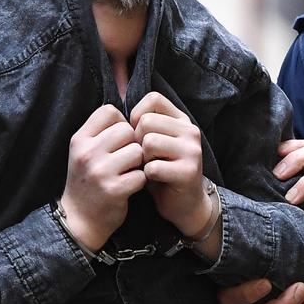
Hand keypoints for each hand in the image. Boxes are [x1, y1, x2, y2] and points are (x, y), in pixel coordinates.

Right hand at [61, 105, 145, 250]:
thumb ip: (100, 132)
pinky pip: (141, 174)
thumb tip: (129, 113)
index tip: (118, 138)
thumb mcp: (83, 151)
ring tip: (128, 171)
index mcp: (80, 139)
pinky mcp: (114, 190)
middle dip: (132, 142)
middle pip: (127, 130)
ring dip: (139, 162)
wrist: (78, 219)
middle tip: (127, 157)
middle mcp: (88, 153)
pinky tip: (130, 185)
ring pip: (137, 151)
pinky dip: (140, 181)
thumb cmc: (86, 181)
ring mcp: (100, 171)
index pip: (109, 111)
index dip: (120, 122)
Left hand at [129, 92, 209, 237]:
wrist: (183, 204)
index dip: (137, 115)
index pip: (153, 99)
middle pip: (147, 121)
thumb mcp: (153, 141)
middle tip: (144, 157)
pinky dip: (147, 176)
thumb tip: (112, 107)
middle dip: (137, 141)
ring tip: (150, 167)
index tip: (138, 134)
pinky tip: (155, 180)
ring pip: (149, 142)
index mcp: (181, 120)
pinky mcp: (188, 171)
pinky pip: (153, 167)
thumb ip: (142, 123)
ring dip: (142, 158)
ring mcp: (191, 151)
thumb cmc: (160, 169)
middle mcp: (190, 131)